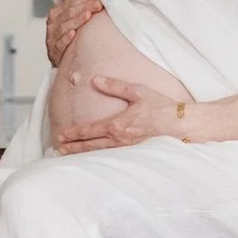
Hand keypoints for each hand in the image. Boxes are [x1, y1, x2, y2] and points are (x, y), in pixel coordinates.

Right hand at [45, 0, 102, 67]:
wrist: (61, 58)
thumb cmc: (68, 36)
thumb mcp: (72, 18)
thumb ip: (77, 4)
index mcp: (56, 13)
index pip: (71, 2)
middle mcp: (52, 24)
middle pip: (69, 13)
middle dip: (85, 7)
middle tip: (98, 4)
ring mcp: (52, 38)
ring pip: (64, 27)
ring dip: (76, 20)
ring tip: (88, 15)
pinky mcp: (54, 52)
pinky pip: (59, 44)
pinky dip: (65, 39)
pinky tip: (73, 34)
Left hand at [53, 77, 191, 152]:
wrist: (180, 124)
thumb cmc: (160, 106)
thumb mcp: (137, 91)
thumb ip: (115, 86)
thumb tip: (96, 80)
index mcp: (117, 124)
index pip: (89, 130)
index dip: (73, 133)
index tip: (60, 135)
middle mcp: (118, 138)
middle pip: (90, 145)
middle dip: (72, 147)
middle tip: (57, 149)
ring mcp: (126, 147)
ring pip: (99, 152)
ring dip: (82, 153)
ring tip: (69, 154)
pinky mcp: (133, 151)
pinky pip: (110, 155)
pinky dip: (98, 156)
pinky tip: (92, 157)